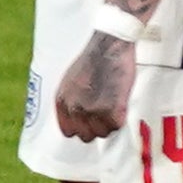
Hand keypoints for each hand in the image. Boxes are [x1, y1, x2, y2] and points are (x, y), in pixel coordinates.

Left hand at [52, 26, 134, 142]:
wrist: (110, 46)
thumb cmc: (93, 59)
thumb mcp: (70, 81)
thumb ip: (71, 101)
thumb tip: (76, 117)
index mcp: (62, 102)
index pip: (68, 132)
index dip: (81, 127)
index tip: (89, 122)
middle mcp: (75, 109)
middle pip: (86, 136)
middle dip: (96, 126)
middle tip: (104, 113)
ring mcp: (93, 111)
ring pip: (103, 133)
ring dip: (110, 122)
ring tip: (113, 104)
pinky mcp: (111, 110)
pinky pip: (117, 126)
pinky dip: (121, 117)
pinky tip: (120, 102)